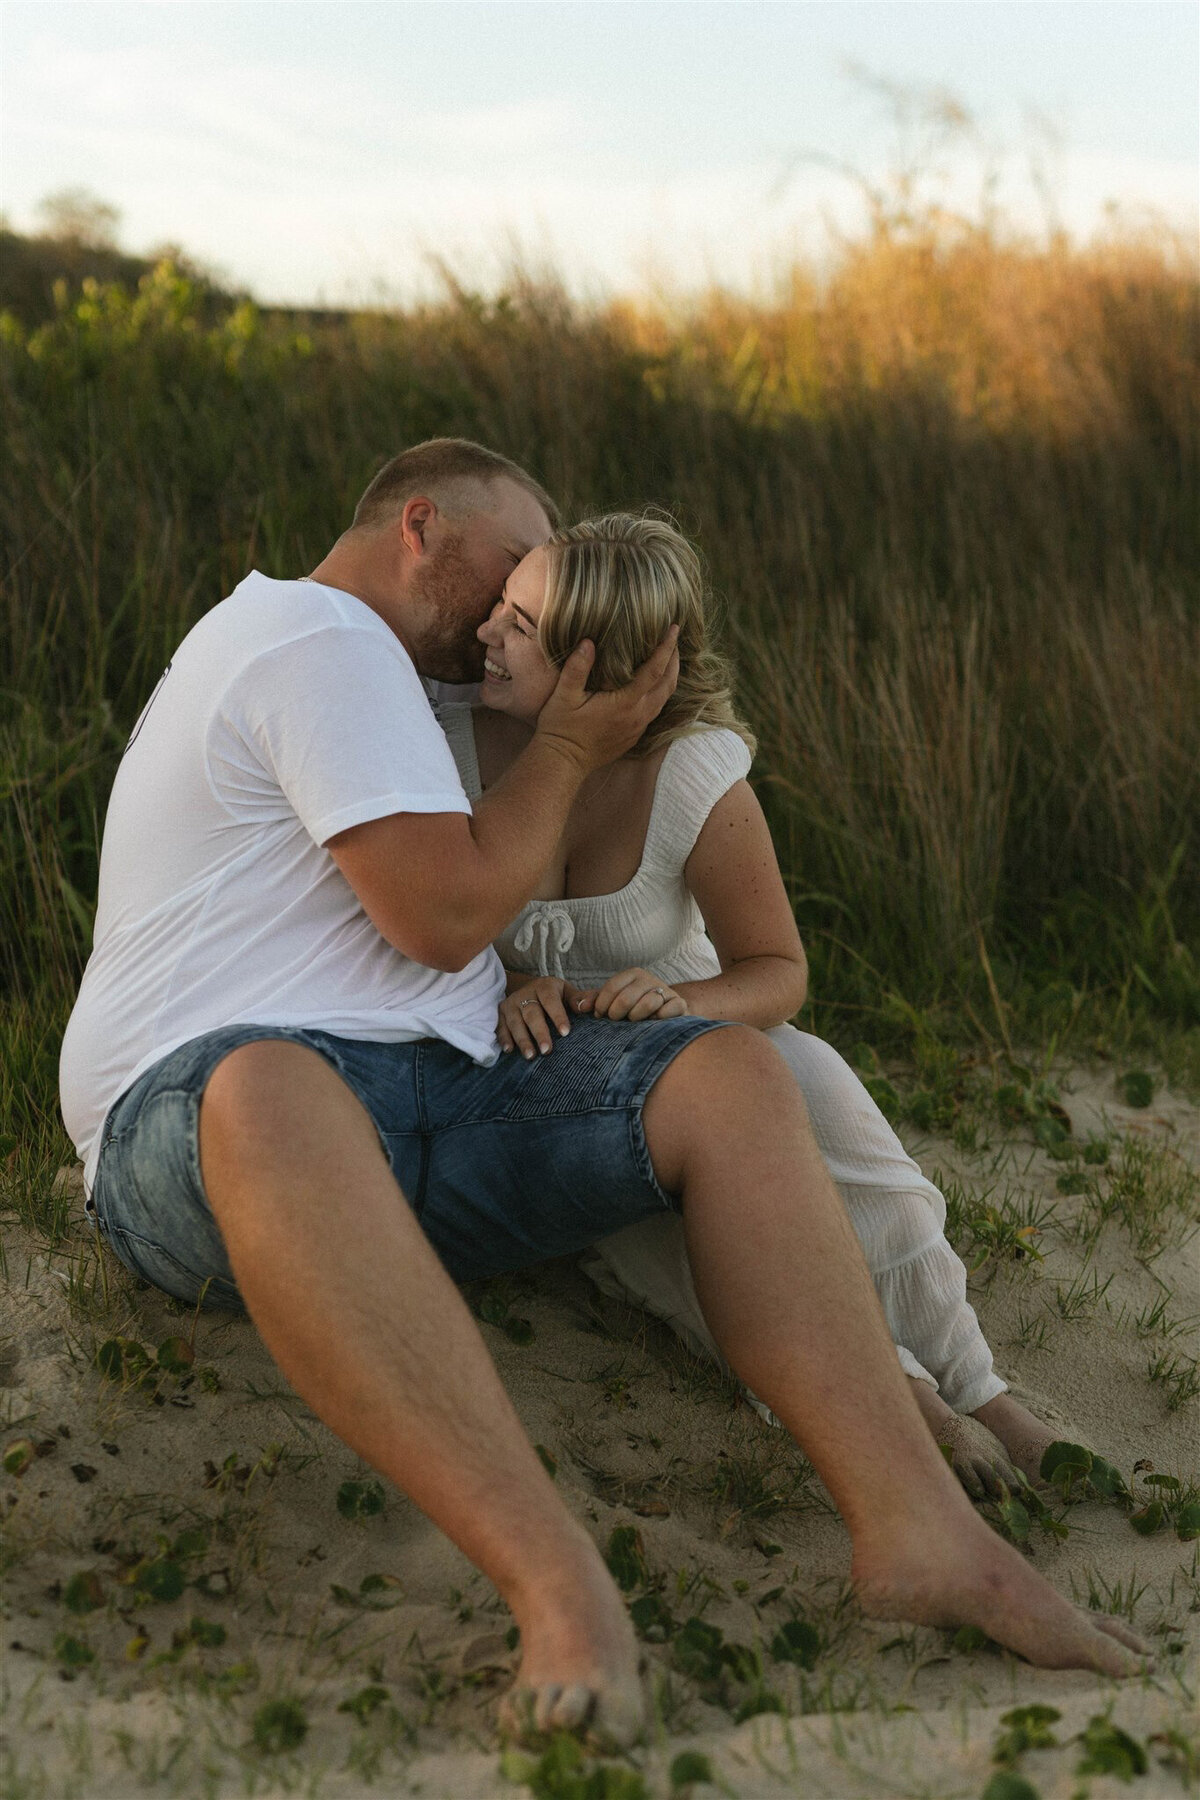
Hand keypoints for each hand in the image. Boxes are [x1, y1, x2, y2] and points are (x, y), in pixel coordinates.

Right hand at [498, 978, 589, 1058]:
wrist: (529, 989)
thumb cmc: (554, 995)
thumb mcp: (566, 992)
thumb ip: (580, 999)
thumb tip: (589, 1006)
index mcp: (545, 987)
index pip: (551, 1000)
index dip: (558, 1016)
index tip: (566, 1032)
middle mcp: (525, 994)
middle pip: (531, 1013)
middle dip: (539, 1032)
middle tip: (547, 1050)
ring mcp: (511, 1004)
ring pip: (515, 1022)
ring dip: (522, 1039)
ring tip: (531, 1056)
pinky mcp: (501, 1013)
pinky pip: (500, 1026)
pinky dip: (504, 1038)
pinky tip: (509, 1050)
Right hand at [533, 627, 679, 773]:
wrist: (562, 763)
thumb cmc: (560, 729)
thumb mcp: (564, 696)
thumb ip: (577, 668)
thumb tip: (588, 641)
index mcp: (624, 703)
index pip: (654, 671)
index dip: (666, 648)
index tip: (673, 629)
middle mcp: (637, 716)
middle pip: (667, 685)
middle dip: (674, 660)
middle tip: (674, 639)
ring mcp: (637, 728)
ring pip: (664, 699)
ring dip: (669, 677)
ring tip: (669, 659)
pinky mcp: (634, 736)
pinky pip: (655, 711)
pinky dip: (660, 693)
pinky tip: (653, 685)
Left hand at [580, 967, 689, 1022]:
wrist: (668, 1010)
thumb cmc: (634, 1006)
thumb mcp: (614, 1000)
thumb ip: (595, 1001)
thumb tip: (579, 1006)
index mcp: (632, 974)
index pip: (611, 988)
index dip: (601, 1006)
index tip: (599, 1016)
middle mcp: (648, 979)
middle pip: (626, 998)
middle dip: (616, 1014)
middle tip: (615, 1022)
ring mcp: (665, 990)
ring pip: (648, 1003)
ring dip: (636, 1018)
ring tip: (634, 1022)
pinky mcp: (679, 1003)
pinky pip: (669, 1010)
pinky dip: (659, 1019)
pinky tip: (653, 1023)